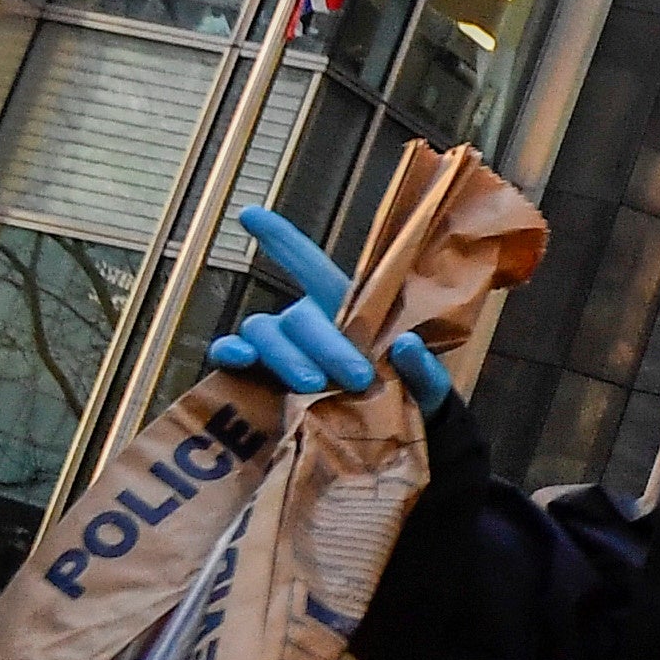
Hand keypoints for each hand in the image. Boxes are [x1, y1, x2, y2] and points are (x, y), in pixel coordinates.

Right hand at [207, 203, 450, 407]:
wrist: (391, 445)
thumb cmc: (406, 400)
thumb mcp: (427, 386)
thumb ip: (424, 368)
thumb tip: (405, 345)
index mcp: (342, 309)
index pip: (310, 266)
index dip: (281, 240)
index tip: (250, 215)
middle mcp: (304, 323)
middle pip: (298, 316)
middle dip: (325, 343)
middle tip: (356, 376)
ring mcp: (278, 351)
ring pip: (264, 332)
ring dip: (285, 355)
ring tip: (311, 385)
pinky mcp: (259, 381)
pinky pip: (233, 359)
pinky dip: (231, 356)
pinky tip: (241, 361)